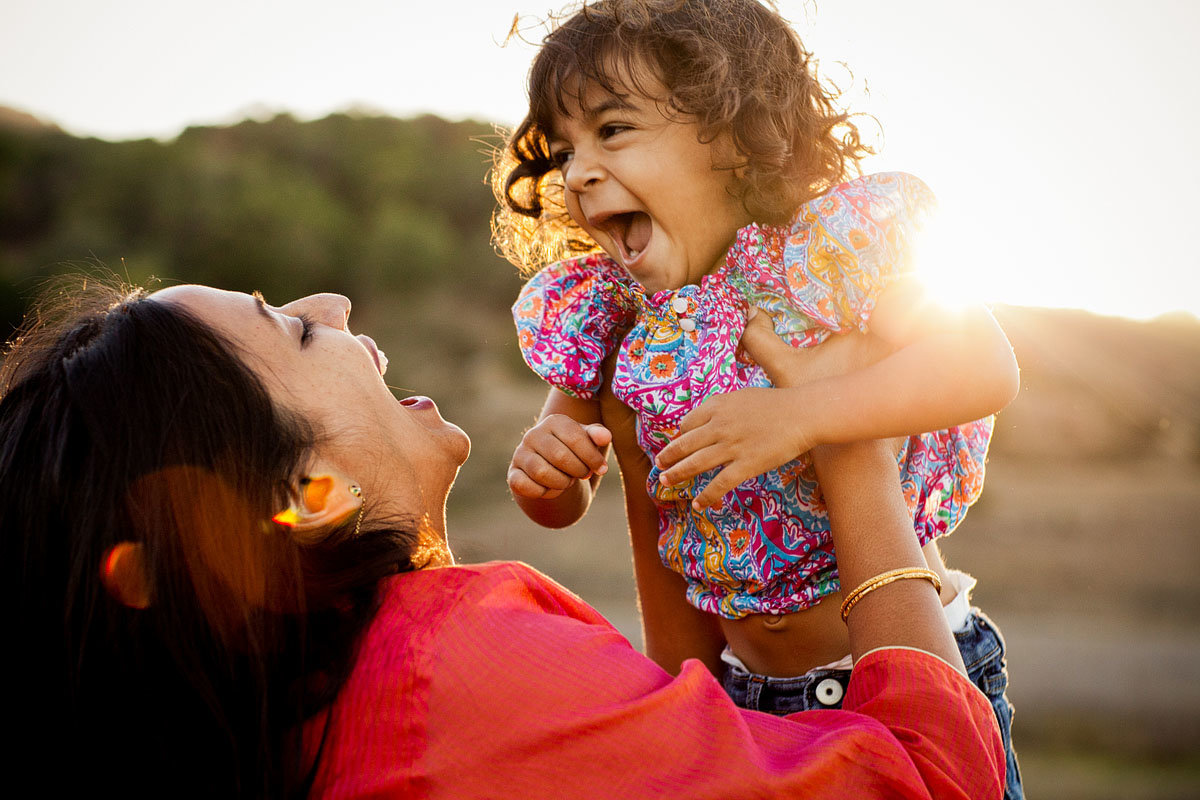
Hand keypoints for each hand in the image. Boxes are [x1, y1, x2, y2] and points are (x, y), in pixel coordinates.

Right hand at [508, 414, 610, 499]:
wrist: (551, 468)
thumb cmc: (574, 451)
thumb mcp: (588, 441)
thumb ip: (597, 436)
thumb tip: (605, 437)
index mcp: (554, 421)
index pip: (575, 438)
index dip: (593, 458)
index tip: (602, 469)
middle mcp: (533, 434)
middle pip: (560, 457)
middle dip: (578, 471)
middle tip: (582, 474)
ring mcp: (520, 454)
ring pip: (542, 473)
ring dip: (562, 482)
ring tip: (567, 480)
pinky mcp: (513, 474)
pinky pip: (527, 487)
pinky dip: (543, 492)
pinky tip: (550, 488)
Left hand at [656, 311, 894, 509]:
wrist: (804, 413)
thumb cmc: (777, 404)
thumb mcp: (743, 397)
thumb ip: (722, 408)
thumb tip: (704, 422)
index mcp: (718, 406)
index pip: (688, 424)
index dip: (679, 436)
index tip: (676, 445)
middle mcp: (720, 426)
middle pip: (685, 444)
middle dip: (667, 457)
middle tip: (658, 465)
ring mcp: (732, 446)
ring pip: (695, 464)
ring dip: (677, 474)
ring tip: (665, 482)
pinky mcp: (747, 465)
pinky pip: (720, 484)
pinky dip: (706, 496)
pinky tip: (697, 504)